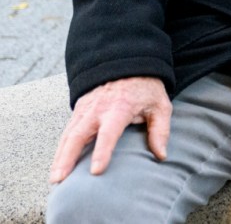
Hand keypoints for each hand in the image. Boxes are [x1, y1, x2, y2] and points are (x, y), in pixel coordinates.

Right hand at [49, 76, 170, 183]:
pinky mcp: (79, 110)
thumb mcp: (160, 106)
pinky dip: (60, 149)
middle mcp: (98, 109)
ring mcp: (85, 109)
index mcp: (119, 108)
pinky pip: (67, 131)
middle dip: (67, 158)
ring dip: (60, 157)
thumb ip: (160, 130)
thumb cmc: (146, 89)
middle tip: (60, 180)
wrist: (127, 64)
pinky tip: (58, 165)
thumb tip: (161, 155)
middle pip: (77, 136)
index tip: (95, 171)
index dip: (102, 152)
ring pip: (68, 135)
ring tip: (55, 179)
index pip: (108, 133)